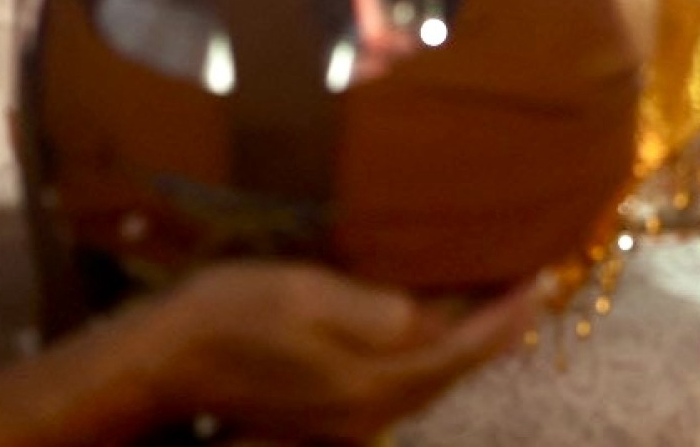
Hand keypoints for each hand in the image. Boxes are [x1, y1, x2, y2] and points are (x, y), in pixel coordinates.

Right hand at [119, 262, 537, 441]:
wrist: (160, 363)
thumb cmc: (230, 316)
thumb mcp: (307, 295)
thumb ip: (380, 312)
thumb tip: (435, 317)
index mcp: (370, 386)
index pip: (461, 352)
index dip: (504, 317)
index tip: (540, 277)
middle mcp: (367, 415)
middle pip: (450, 374)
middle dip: (494, 333)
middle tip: (529, 285)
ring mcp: (345, 421)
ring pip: (425, 381)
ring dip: (464, 345)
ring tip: (495, 301)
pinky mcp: (325, 414)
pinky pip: (398, 384)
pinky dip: (429, 356)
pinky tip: (433, 327)